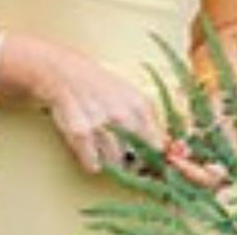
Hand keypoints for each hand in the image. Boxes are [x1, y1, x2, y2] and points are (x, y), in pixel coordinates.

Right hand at [1, 32, 163, 174]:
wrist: (66, 73)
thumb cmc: (102, 87)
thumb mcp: (131, 97)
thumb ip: (150, 121)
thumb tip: (171, 149)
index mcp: (140, 106)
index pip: (157, 145)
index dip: (155, 158)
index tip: (151, 164)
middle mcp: (123, 116)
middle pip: (137, 158)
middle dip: (133, 163)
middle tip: (125, 158)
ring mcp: (101, 125)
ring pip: (115, 163)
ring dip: (111, 162)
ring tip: (105, 149)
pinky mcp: (80, 134)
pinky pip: (93, 164)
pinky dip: (93, 163)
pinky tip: (91, 152)